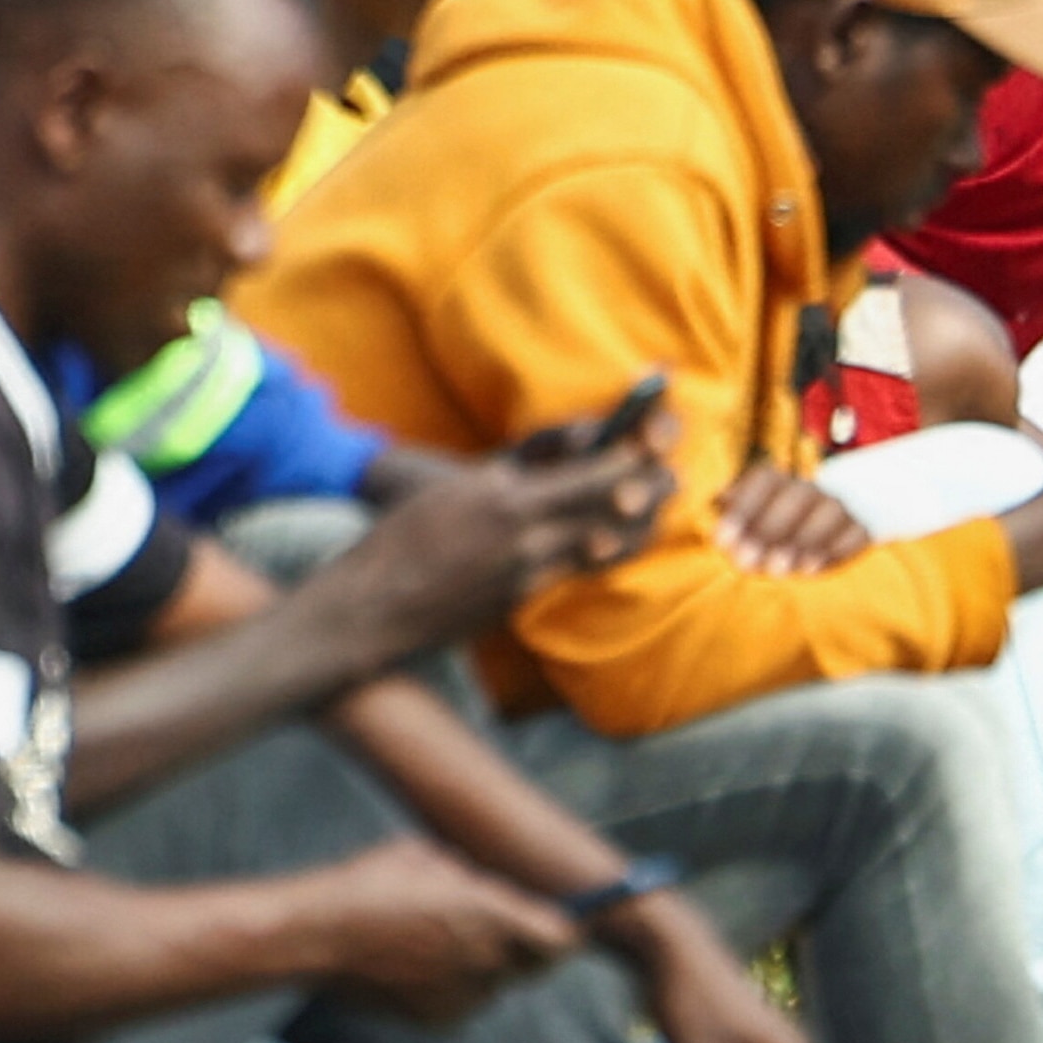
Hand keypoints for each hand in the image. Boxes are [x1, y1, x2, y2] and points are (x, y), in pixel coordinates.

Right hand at [297, 838, 574, 1025]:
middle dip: (524, 947)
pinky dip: (455, 987)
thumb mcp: (431, 857)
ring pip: (495, 983)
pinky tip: (420, 964)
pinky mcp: (436, 1020)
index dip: (566, 931)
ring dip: (484, 966)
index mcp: (491, 915)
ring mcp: (460, 996)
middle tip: (496, 927)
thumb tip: (489, 890)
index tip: (564, 923)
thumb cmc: (370, 884)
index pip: (561, 940)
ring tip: (439, 940)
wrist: (316, 937)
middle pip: (532, 965)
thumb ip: (474, 879)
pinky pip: (464, 1002)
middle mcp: (484, 961)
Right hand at [346, 434, 673, 641]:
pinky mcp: (520, 595)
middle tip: (672, 475)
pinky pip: (572, 569)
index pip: (571, 454)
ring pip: (598, 536)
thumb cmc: (400, 542)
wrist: (370, 605)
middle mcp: (514, 516)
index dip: (617, 448)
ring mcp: (520, 560)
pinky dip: (600, 554)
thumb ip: (500, 478)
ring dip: (635, 522)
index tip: (646, 437)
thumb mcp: (449, 493)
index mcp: (495, 483)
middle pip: (599, 491)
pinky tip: (618, 545)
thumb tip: (545, 467)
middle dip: (642, 481)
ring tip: (658, 509)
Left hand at [715, 461, 869, 579]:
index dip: (744, 508)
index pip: (765, 480)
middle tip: (749, 560)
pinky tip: (812, 569)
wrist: (812, 538)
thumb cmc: (760, 534)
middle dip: (771, 529)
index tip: (723, 540)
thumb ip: (724, 523)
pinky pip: (857, 532)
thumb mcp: (737, 524)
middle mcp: (806, 489)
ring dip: (806, 539)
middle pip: (797, 497)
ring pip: (830, 511)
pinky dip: (838, 549)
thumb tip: (710, 516)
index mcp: (774, 481)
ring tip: (782, 567)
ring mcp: (836, 507)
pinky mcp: (859, 527)